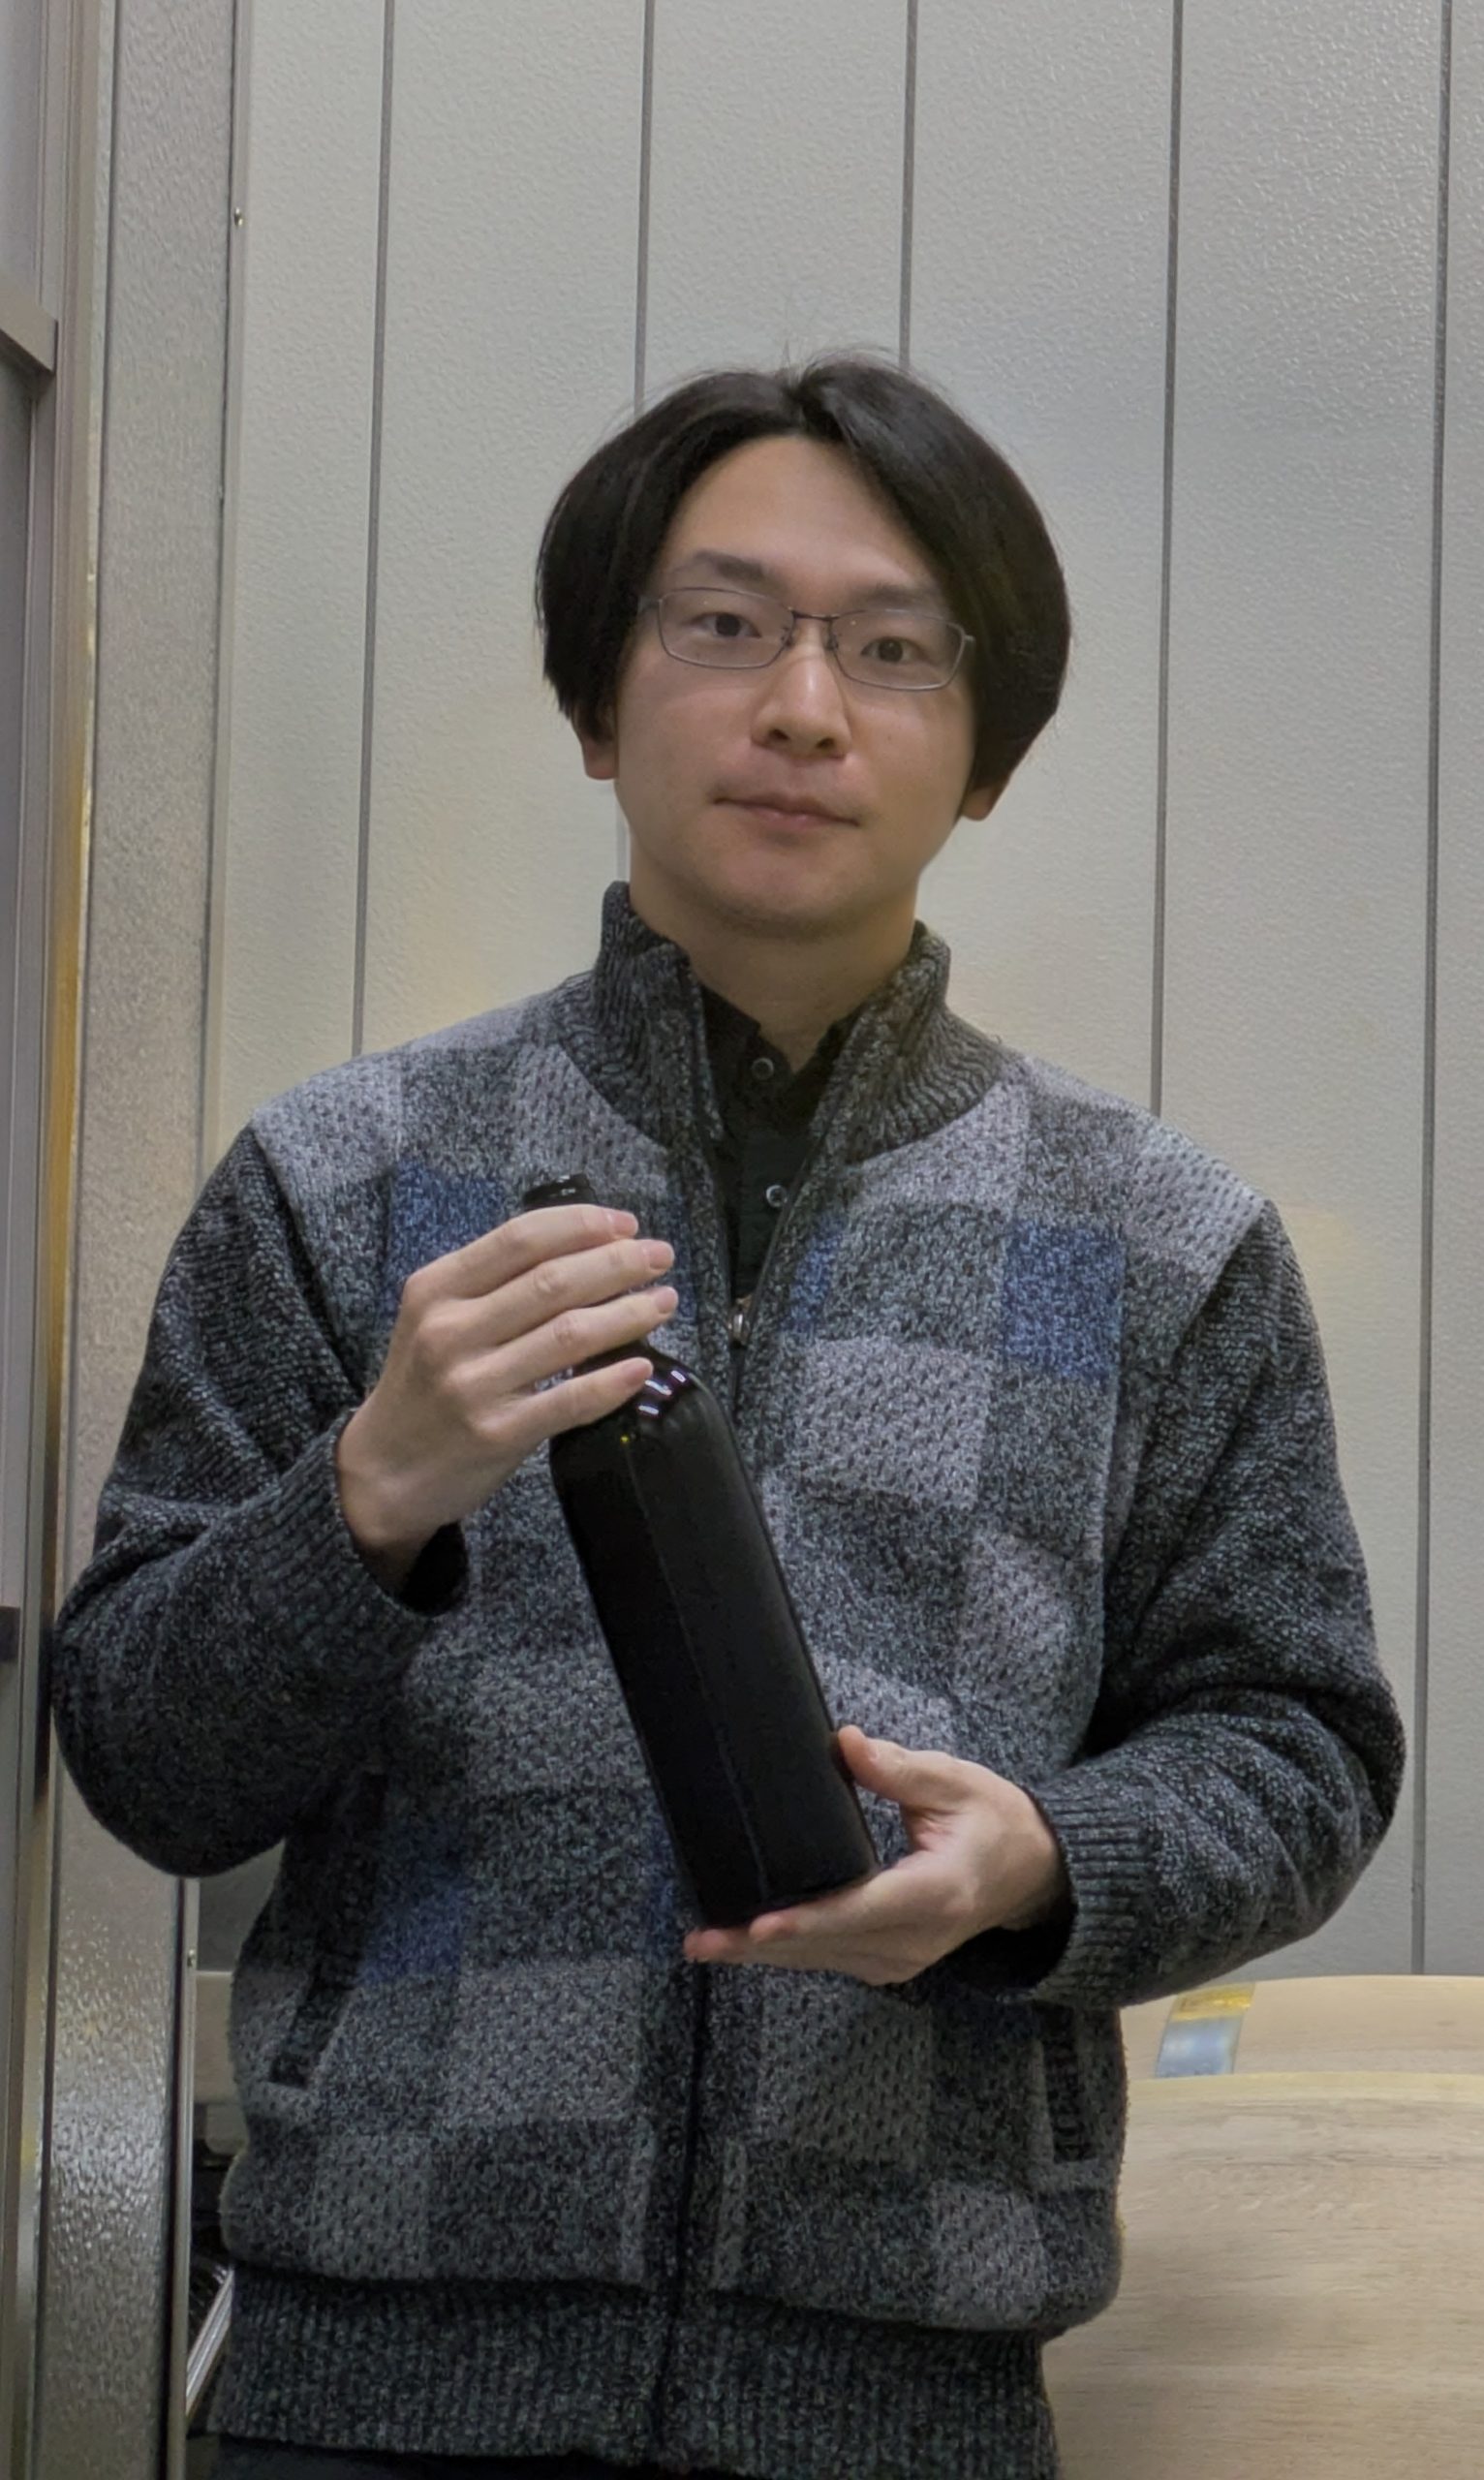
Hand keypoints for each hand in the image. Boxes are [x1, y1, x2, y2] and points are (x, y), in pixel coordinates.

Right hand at [335, 1202, 677, 1588]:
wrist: (383, 1471)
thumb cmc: (423, 1385)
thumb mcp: (434, 1318)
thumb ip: (492, 1284)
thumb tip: (585, 1248)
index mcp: (436, 1289)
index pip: (520, 1239)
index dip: (582, 1225)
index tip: (627, 1224)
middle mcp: (450, 1331)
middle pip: (552, 1282)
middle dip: (618, 1263)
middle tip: (661, 1257)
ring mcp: (473, 1385)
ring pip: (569, 1335)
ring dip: (628, 1313)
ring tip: (663, 1302)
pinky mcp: (497, 1434)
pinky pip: (569, 1401)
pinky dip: (611, 1380)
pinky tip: (642, 1366)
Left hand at [682, 1724, 1069, 1985]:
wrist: (1031, 1873)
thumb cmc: (993, 1820)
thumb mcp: (956, 1782)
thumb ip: (900, 1769)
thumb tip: (847, 1744)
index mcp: (935, 1894)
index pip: (861, 1911)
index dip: (808, 1921)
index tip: (760, 1926)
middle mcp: (917, 1939)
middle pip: (829, 1946)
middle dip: (761, 1945)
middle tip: (700, 1939)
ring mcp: (904, 1960)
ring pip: (823, 1960)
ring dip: (764, 1955)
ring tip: (706, 1943)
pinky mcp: (891, 1963)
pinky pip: (832, 1960)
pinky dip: (791, 1951)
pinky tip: (746, 1943)